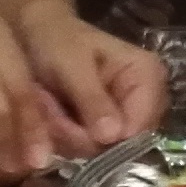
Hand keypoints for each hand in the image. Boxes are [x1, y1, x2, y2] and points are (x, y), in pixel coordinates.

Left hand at [14, 3, 168, 153]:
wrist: (37, 36)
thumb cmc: (56, 41)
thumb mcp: (70, 65)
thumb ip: (91, 99)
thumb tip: (112, 136)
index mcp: (148, 75)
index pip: (141, 126)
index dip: (106, 137)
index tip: (69, 125)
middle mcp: (147, 99)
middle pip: (124, 143)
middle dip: (82, 136)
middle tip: (51, 114)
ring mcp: (129, 116)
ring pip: (104, 150)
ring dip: (69, 136)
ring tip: (49, 109)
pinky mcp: (110, 129)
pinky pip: (92, 150)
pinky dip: (67, 139)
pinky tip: (53, 118)